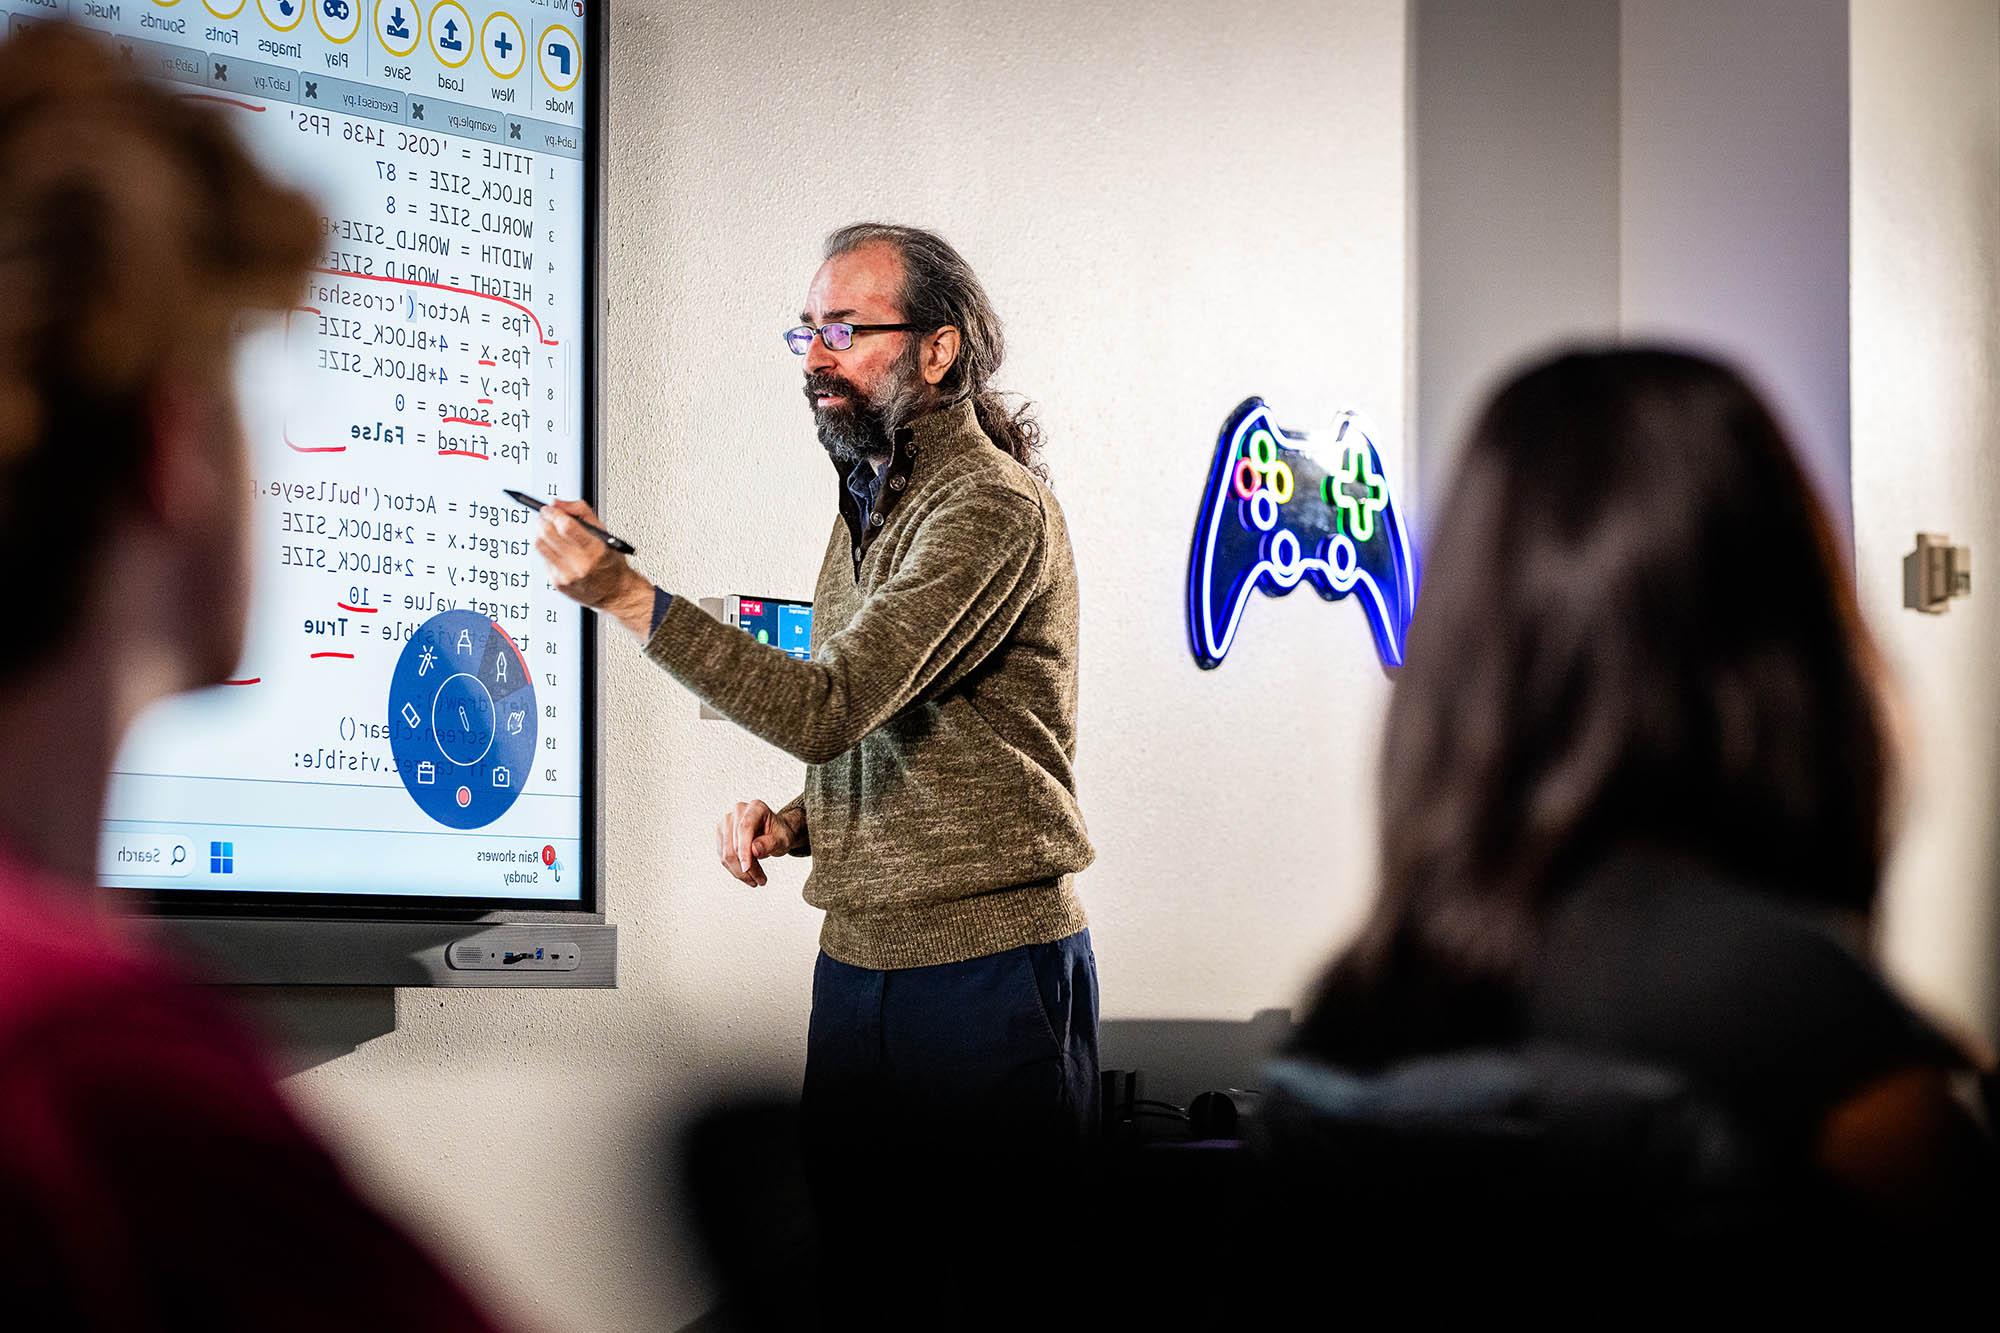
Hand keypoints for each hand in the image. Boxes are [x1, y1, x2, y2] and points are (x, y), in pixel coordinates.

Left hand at [533, 498, 653, 637]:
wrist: (615, 592)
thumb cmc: (610, 562)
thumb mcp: (604, 533)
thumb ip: (581, 512)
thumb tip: (557, 504)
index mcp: (595, 549)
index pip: (566, 526)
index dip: (554, 514)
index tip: (550, 509)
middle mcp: (580, 564)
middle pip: (548, 534)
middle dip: (543, 520)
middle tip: (544, 516)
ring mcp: (567, 575)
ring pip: (540, 545)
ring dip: (540, 533)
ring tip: (547, 530)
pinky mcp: (557, 583)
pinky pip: (543, 559)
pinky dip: (547, 550)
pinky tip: (556, 549)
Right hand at [716, 799, 802, 886]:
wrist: (775, 833)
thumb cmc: (780, 834)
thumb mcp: (783, 839)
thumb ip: (770, 843)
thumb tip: (754, 850)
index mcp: (756, 807)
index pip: (745, 828)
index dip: (744, 850)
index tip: (747, 868)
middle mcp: (738, 811)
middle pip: (734, 844)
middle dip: (746, 868)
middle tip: (760, 881)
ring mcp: (726, 822)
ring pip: (726, 854)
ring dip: (740, 872)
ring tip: (756, 881)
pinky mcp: (721, 834)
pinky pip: (723, 857)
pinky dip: (734, 870)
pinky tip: (747, 875)